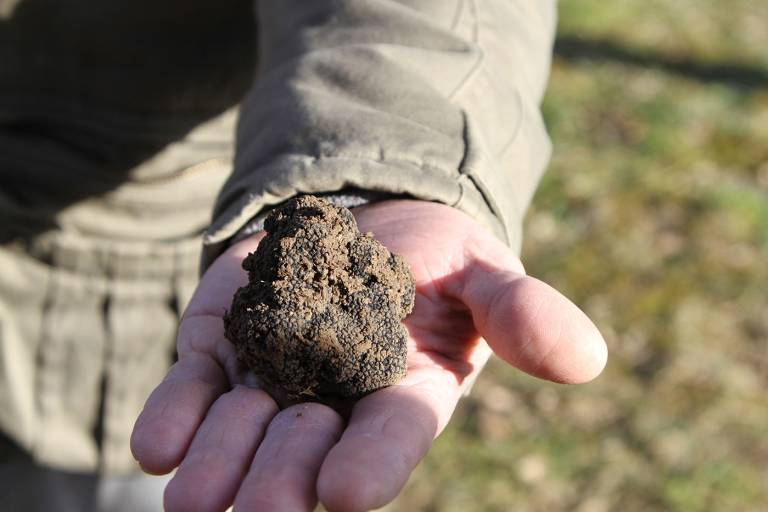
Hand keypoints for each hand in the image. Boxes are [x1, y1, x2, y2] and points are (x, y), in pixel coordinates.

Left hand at [130, 199, 606, 511]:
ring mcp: (273, 379)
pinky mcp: (225, 347)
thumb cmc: (437, 257)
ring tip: (194, 500)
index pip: (390, 439)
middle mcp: (334, 403)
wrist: (362, 223)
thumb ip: (522, 312)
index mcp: (404, 394)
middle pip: (307, 449)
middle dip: (281, 480)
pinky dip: (176, 416)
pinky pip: (195, 389)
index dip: (372, 465)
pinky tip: (157, 444)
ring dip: (219, 464)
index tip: (348, 495)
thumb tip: (587, 357)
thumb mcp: (484, 271)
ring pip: (243, 431)